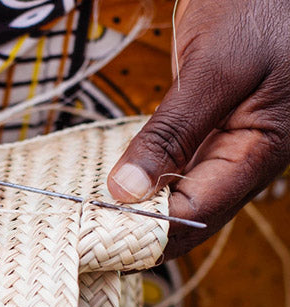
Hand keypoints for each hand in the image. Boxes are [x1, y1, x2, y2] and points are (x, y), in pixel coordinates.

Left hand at [107, 0, 289, 258]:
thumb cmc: (259, 6)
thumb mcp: (214, 67)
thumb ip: (173, 132)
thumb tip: (127, 192)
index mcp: (259, 152)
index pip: (196, 214)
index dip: (149, 233)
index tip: (100, 237)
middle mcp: (245, 160)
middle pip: (190, 217)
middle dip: (142, 233)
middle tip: (90, 240)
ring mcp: (229, 147)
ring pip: (183, 199)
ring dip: (142, 212)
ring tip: (95, 222)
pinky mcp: (212, 132)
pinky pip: (179, 172)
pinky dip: (148, 183)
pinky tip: (116, 189)